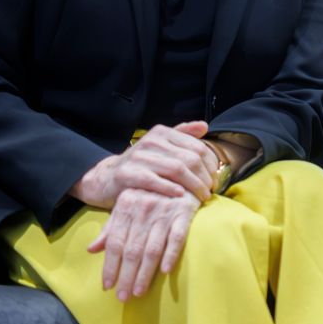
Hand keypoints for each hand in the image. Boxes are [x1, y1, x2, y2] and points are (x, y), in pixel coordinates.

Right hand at [70, 120, 219, 207]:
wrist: (106, 178)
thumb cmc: (141, 165)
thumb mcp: (161, 146)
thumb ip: (183, 135)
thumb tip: (205, 126)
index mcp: (162, 133)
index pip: (197, 147)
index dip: (211, 165)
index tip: (215, 179)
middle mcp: (151, 141)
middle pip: (190, 159)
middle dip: (204, 177)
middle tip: (210, 191)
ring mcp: (138, 157)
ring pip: (176, 169)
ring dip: (193, 185)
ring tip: (201, 198)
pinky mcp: (127, 174)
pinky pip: (154, 181)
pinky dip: (170, 188)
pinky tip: (180, 196)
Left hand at [87, 186, 199, 300]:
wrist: (181, 173)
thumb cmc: (151, 194)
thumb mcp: (127, 205)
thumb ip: (111, 228)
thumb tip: (91, 250)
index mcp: (126, 206)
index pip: (115, 242)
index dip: (110, 265)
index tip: (108, 286)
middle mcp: (143, 208)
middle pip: (132, 250)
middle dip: (126, 276)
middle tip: (123, 297)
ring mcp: (164, 211)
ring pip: (152, 248)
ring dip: (145, 273)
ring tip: (139, 292)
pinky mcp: (184, 213)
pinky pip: (177, 237)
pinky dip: (171, 254)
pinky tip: (165, 271)